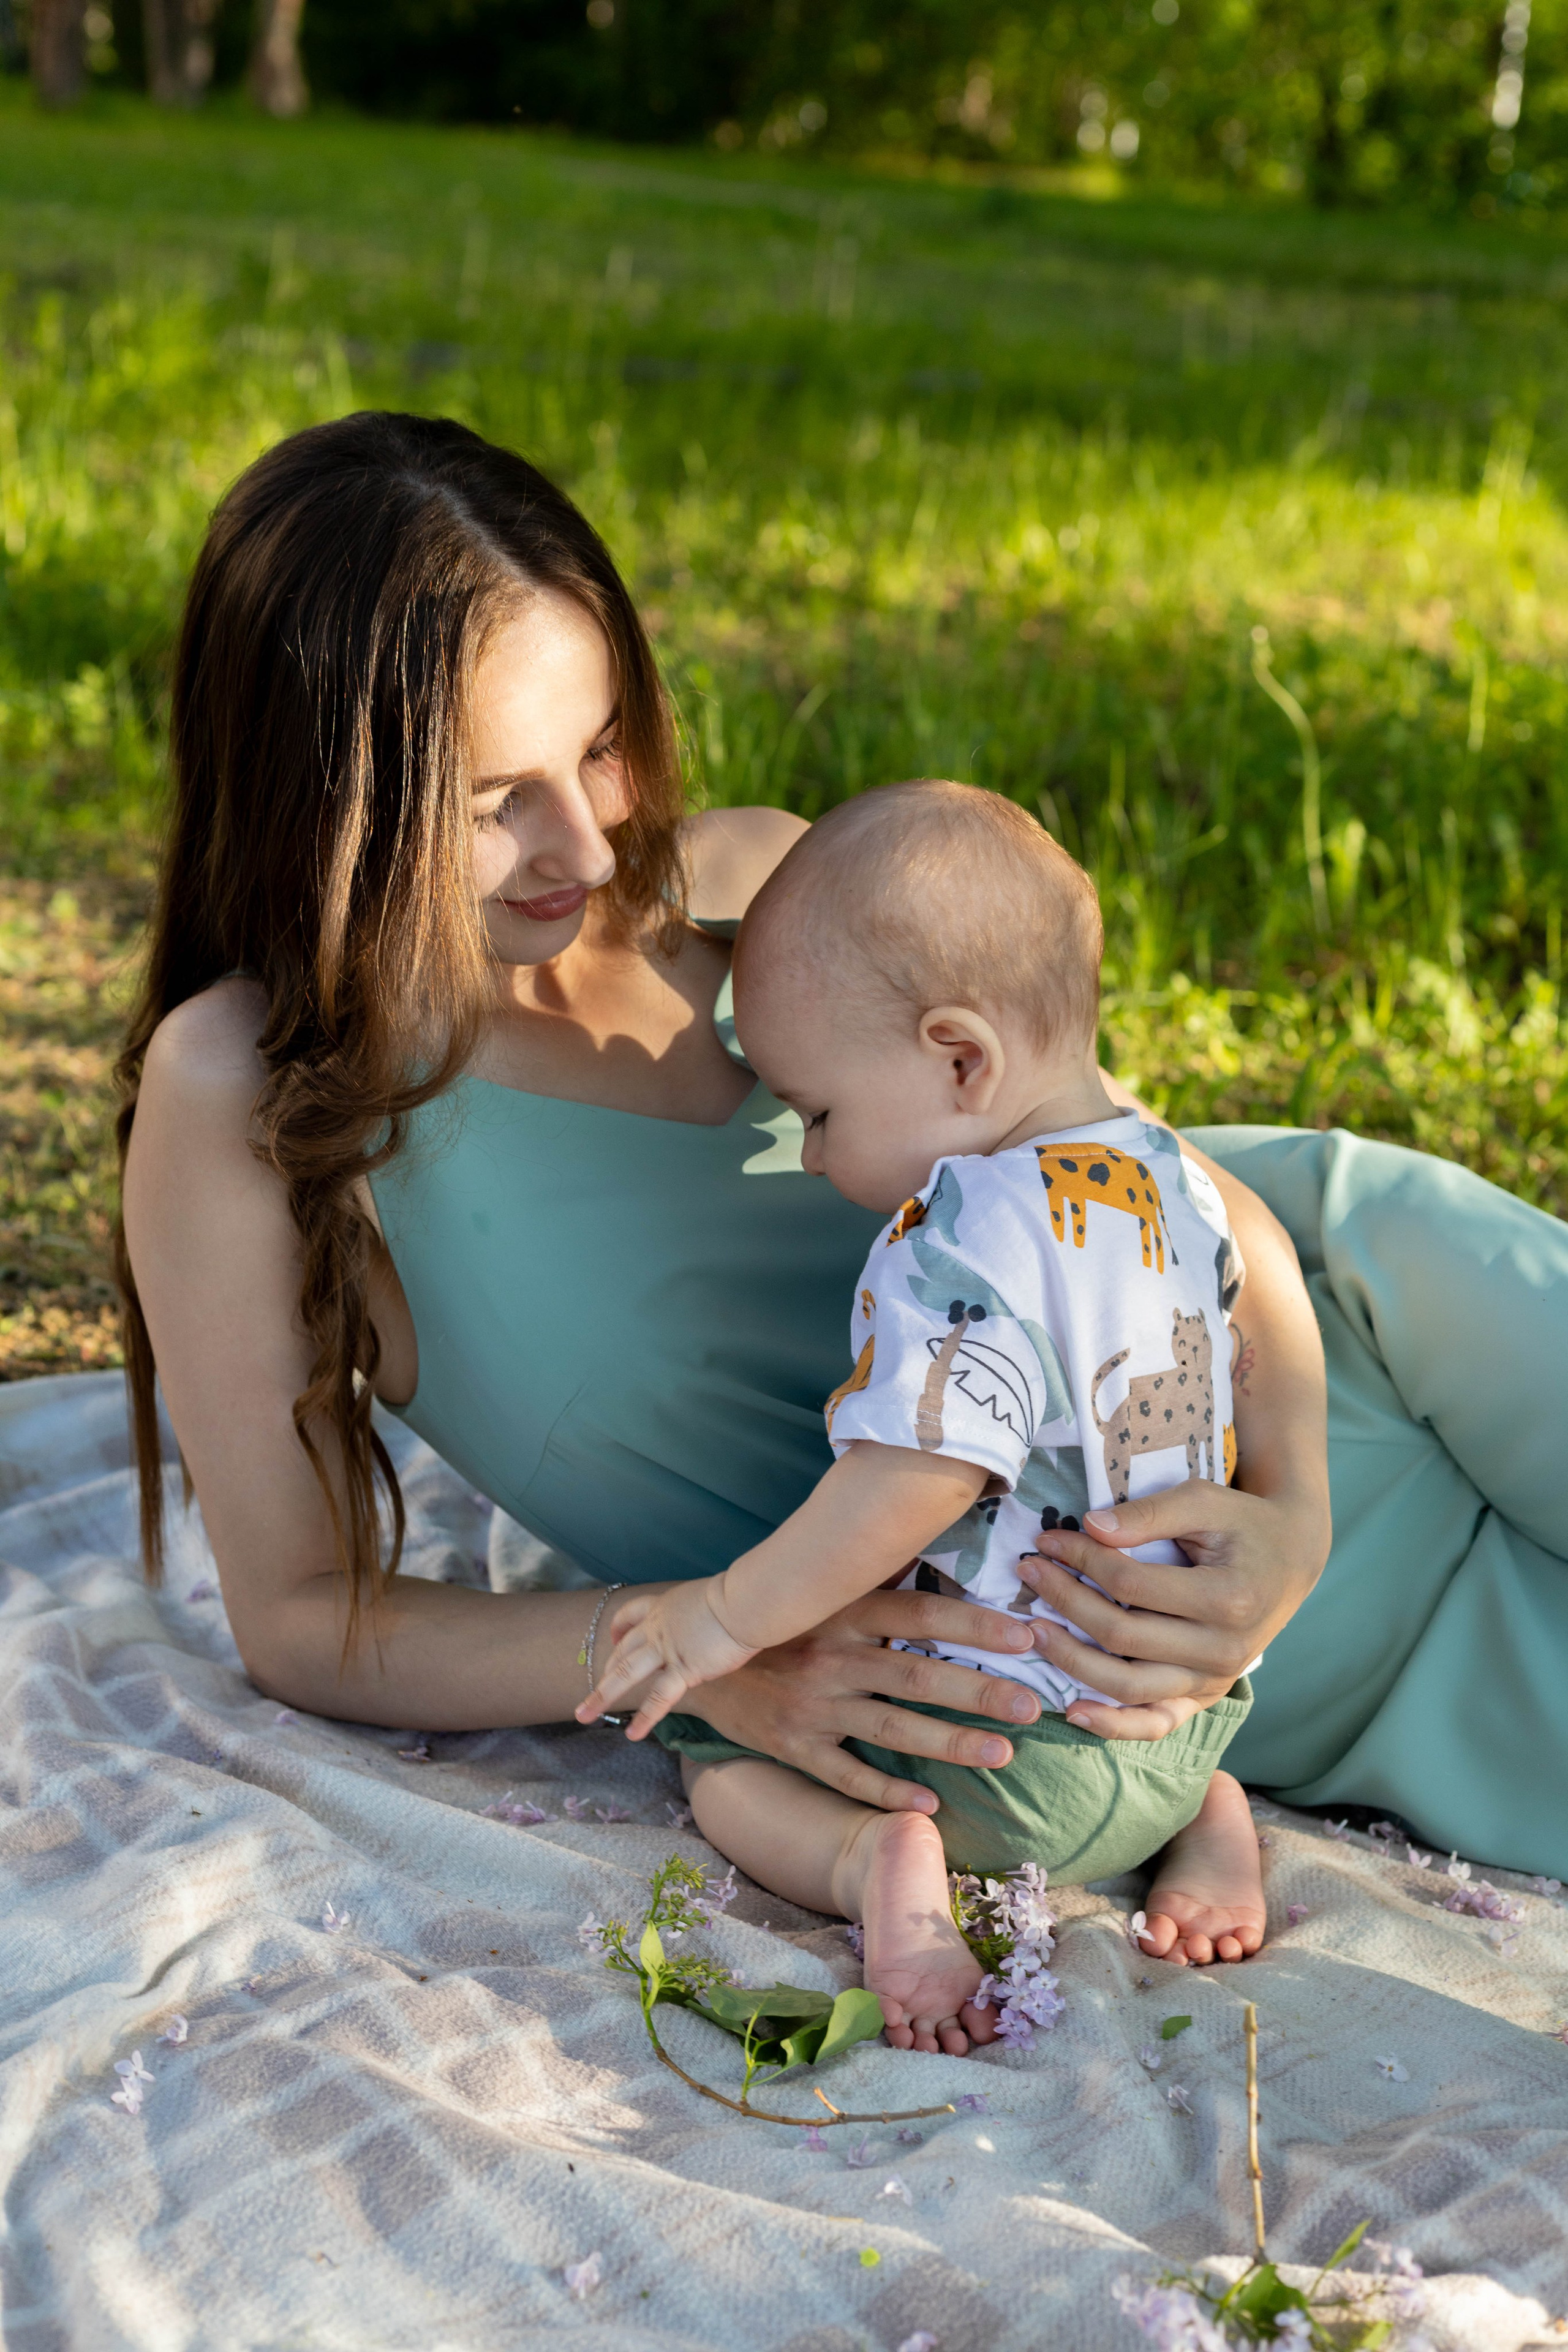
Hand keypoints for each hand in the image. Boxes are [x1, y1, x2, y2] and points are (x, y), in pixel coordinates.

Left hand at [576, 1580, 755, 1739]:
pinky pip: (659, 1697)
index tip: (614, 1639)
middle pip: (623, 1651)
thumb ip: (702, 1613)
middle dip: (604, 1672)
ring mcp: (667, 1649)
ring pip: (626, 1673)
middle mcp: (658, 1627)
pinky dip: (645, 1717)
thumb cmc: (741, 1596)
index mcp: (665, 1606)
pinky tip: (633, 1735)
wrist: (746, 1601)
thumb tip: (714, 1622)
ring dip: (601, 1695)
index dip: (619, 1628)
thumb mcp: (710, 1598)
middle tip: (590, 1694)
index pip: (631, 1614)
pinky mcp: (684, 1668)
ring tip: (583, 1715)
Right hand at [694, 1585, 1047, 1812]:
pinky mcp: (794, 1746)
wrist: (699, 1658)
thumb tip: (932, 1538)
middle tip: (1032, 1707)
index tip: (1026, 1635)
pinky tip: (929, 1805)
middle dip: (977, 1692)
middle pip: (914, 1675)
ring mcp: (813, 1705)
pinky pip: (846, 1774)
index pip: (918, 1614)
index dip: (973, 1625)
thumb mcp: (820, 1590)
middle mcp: (831, 1657)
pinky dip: (887, 1791)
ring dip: (950, 1742)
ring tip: (1001, 1753)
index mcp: (843, 1611)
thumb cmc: (779, 1621)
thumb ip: (876, 1575)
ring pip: (890, 1728)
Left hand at [1017, 1476, 1329, 1737]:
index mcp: (1228, 1599)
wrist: (1290, 1560)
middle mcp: (1224, 1651)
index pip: (1131, 1584)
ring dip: (1071, 1660)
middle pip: (1121, 1635)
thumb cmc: (1243, 1524)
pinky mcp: (1205, 1697)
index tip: (1047, 1539)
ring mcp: (1214, 1680)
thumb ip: (1150, 1514)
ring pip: (1128, 1685)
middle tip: (1028, 1572)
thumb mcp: (1204, 1500)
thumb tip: (1090, 1527)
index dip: (1081, 1560)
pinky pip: (1155, 1723)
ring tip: (1033, 1631)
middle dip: (1065, 1601)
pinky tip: (1072, 1711)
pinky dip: (1114, 1725)